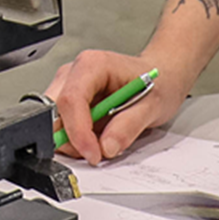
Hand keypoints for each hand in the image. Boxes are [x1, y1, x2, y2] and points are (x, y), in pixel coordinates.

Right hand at [41, 48, 195, 163]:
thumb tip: (106, 147)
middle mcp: (74, 73)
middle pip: (55, 112)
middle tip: (98, 150)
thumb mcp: (152, 107)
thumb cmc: (158, 83)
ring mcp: (68, 86)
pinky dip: (77, 138)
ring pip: (55, 121)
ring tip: (105, 137)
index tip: (93, 153)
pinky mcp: (69, 101)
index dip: (77, 131)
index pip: (71, 100)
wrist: (163, 78)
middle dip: (73, 138)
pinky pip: (62, 126)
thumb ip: (128, 127)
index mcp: (92, 65)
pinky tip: (98, 133)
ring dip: (76, 139)